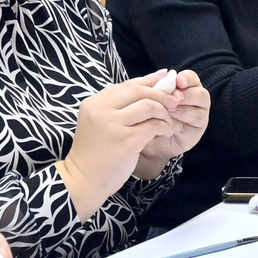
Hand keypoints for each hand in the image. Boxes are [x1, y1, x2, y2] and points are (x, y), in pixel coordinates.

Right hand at [64, 75, 175, 201]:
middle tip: (173, 101)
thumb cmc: (95, 151)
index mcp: (94, 103)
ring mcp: (113, 125)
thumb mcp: (99, 122)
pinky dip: (164, 127)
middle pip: (138, 91)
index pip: (127, 85)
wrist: (84, 179)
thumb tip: (147, 87)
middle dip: (160, 94)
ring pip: (148, 106)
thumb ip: (117, 106)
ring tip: (169, 120)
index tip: (165, 78)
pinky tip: (166, 131)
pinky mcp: (127, 141)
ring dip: (164, 112)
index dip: (149, 80)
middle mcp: (102, 110)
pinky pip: (153, 126)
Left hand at [136, 71, 209, 176]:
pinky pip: (191, 128)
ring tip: (169, 111)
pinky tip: (168, 124)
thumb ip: (156, 85)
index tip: (178, 81)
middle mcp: (196, 102)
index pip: (192, 78)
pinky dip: (179, 124)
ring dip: (183, 110)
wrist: (143, 138)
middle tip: (174, 97)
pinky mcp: (195, 134)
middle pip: (201, 94)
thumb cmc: (148, 114)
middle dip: (187, 95)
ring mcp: (198, 118)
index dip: (187, 78)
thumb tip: (162, 73)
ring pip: (198, 112)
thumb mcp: (150, 98)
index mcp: (187, 88)